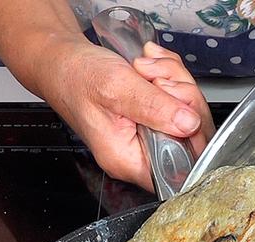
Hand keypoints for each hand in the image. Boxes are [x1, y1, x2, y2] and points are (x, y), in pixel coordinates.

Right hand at [17, 36, 213, 190]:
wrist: (61, 59)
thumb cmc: (76, 77)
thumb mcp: (117, 88)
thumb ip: (154, 108)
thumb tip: (189, 124)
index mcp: (128, 160)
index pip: (180, 169)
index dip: (193, 140)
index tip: (184, 110)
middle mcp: (139, 153)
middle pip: (190, 138)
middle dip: (183, 99)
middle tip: (158, 80)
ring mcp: (147, 134)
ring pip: (187, 113)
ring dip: (174, 81)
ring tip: (146, 68)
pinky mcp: (151, 116)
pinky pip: (178, 98)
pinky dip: (170, 75)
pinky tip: (150, 66)